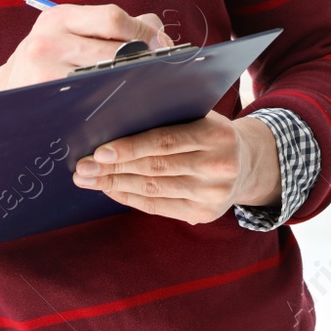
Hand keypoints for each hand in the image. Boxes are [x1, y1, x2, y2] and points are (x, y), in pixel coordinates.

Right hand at [0, 2, 168, 133]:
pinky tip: (123, 102)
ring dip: (133, 81)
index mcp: (59, 16)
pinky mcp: (45, 99)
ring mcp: (44, 73)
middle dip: (145, 60)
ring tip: (147, 85)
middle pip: (113, 52)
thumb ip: (117, 25)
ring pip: (106, 78)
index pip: (113, 17)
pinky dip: (112, 100)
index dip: (144, 32)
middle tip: (163, 70)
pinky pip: (91, 101)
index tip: (163, 45)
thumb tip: (160, 36)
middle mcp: (47, 41)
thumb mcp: (72, 29)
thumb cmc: (51, 56)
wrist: (6, 90)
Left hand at [71, 111, 280, 223]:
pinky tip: (112, 189)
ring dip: (115, 185)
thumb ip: (169, 117)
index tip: (99, 151)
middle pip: (156, 168)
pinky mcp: (203, 214)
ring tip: (89, 180)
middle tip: (82, 168)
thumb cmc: (211, 134)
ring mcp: (212, 194)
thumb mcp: (201, 116)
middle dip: (113, 168)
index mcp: (216, 135)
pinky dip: (131, 198)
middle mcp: (218, 167)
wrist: (248, 164)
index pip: (166, 142)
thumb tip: (117, 122)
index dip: (131, 147)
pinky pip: (158, 207)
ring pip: (154, 190)